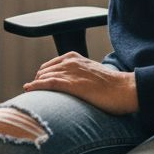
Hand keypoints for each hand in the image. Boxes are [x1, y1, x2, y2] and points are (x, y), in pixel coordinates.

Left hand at [23, 51, 138, 114]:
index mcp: (74, 57)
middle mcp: (70, 61)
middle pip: (43, 71)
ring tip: (28, 96)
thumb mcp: (92, 75)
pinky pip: (47, 83)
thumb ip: (79, 77)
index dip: (42, 77)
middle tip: (34, 94)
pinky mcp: (71, 83)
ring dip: (34, 86)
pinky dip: (36, 86)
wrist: (124, 90)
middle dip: (37, 82)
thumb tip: (72, 87)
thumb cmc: (112, 87)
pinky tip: (29, 90)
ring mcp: (70, 71)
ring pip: (43, 77)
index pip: (49, 66)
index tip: (38, 87)